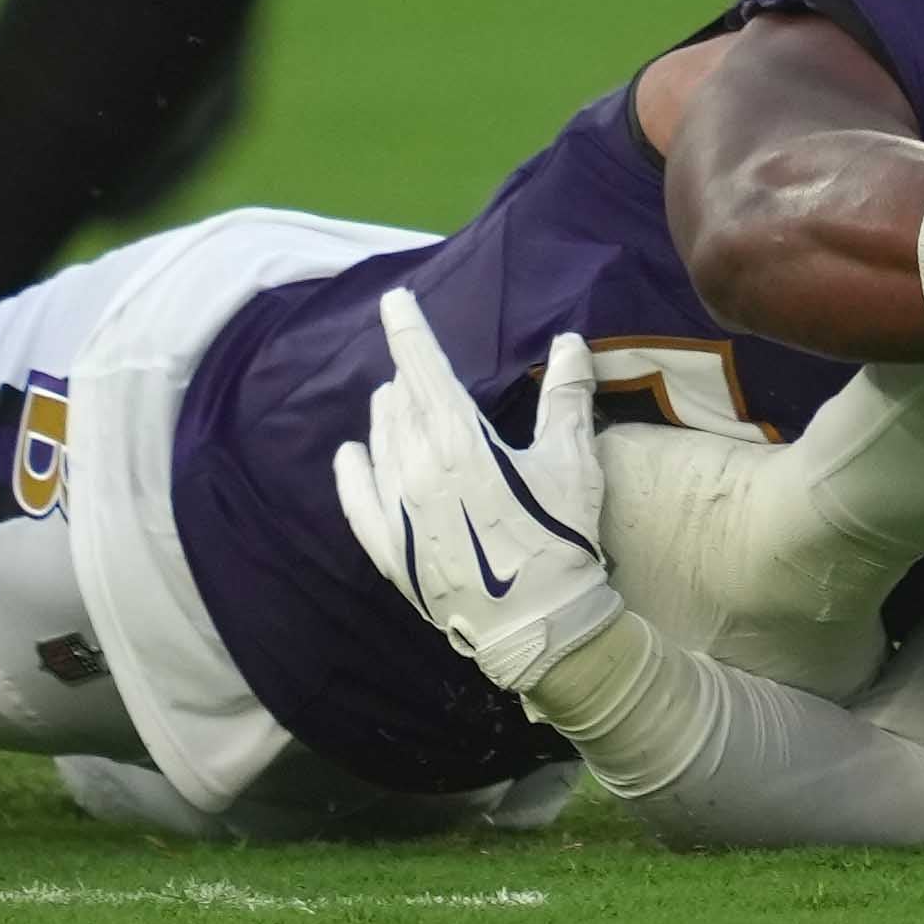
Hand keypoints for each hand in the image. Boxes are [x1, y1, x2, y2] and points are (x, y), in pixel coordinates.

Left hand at [333, 302, 623, 694]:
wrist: (538, 624)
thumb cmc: (559, 536)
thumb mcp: (572, 462)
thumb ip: (565, 397)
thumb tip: (567, 341)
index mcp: (459, 441)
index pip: (423, 368)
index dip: (408, 329)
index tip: (394, 299)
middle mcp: (416, 469)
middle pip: (401, 404)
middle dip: (407, 375)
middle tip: (415, 362)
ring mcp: (398, 513)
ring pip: (381, 444)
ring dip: (386, 414)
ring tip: (393, 398)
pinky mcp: (391, 551)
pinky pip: (358, 502)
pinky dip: (352, 472)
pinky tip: (350, 454)